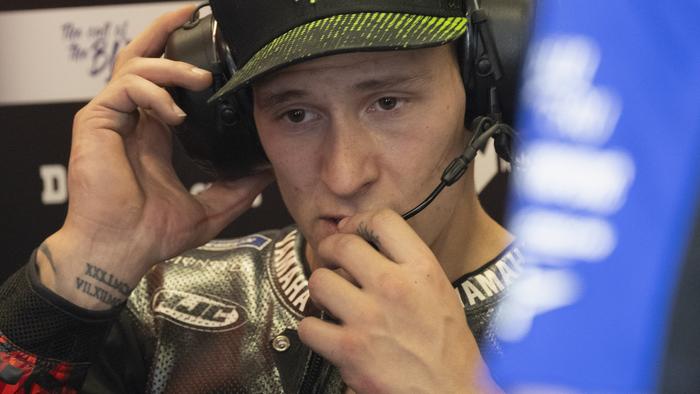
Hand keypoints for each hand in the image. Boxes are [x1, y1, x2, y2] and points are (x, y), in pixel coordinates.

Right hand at [37, 5, 272, 309]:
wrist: (121, 252)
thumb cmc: (152, 234)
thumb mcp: (209, 207)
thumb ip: (237, 188)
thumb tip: (267, 172)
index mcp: (152, 133)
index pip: (165, 84)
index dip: (185, 62)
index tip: (215, 54)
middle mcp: (130, 119)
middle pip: (142, 59)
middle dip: (166, 32)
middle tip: (193, 13)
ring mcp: (111, 118)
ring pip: (135, 66)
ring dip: (171, 66)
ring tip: (201, 80)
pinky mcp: (96, 122)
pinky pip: (125, 88)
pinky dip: (153, 92)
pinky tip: (175, 113)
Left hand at [298, 209, 498, 392]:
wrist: (449, 393)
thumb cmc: (447, 348)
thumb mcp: (440, 291)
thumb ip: (408, 265)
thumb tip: (370, 245)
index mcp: (422, 270)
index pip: (382, 220)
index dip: (358, 222)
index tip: (351, 231)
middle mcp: (394, 287)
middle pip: (342, 244)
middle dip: (330, 250)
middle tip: (331, 260)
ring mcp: (369, 318)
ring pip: (319, 280)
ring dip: (321, 289)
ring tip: (332, 298)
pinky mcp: (349, 350)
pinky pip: (309, 326)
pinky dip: (313, 330)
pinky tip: (327, 333)